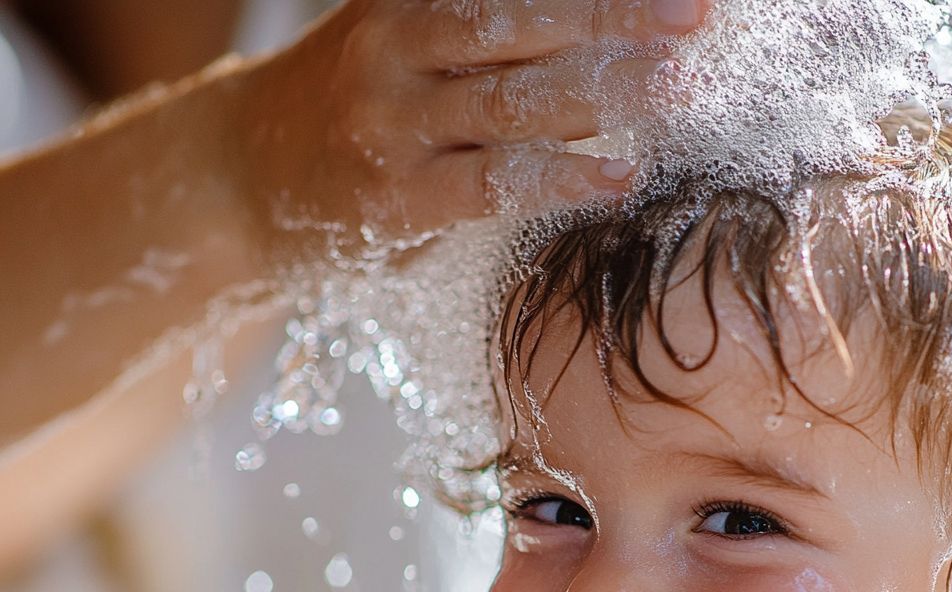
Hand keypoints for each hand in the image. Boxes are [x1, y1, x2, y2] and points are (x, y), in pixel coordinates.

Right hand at [240, 0, 708, 249]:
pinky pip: (490, 183)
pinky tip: (621, 176)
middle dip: (611, 16)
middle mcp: (396, 45)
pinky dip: (559, 178)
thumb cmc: (365, 105)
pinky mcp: (394, 198)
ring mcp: (392, 122)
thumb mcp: (413, 38)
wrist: (244, 176)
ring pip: (509, 99)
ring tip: (676, 85)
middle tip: (693, 14)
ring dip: (601, 92)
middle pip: (517, 19)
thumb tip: (606, 32)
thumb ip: (493, 29)